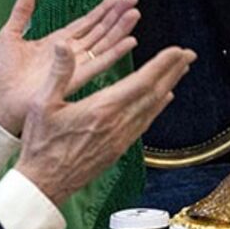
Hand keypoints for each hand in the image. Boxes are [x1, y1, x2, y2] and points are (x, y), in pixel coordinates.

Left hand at [0, 0, 140, 135]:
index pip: (86, 22)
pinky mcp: (75, 77)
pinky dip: (115, 52)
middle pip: (100, 30)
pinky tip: (129, 41)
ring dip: (120, 29)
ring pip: (103, 43)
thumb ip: (21, 12)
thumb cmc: (3, 75)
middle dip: (117, 14)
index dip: (102, 10)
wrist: (0, 102)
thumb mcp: (10, 35)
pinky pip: (99, 63)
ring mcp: (75, 65)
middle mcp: (70, 53)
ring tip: (135, 13)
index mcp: (57, 43)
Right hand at [15, 44, 195, 204]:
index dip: (162, 64)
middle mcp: (117, 124)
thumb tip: (63, 45)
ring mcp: (120, 138)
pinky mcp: (118, 149)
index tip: (177, 51)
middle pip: (154, 93)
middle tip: (189, 55)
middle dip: (173, 71)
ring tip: (180, 71)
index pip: (141, 82)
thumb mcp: (42, 104)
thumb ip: (58, 73)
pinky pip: (144, 123)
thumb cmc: (41, 144)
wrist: (44, 183)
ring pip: (152, 108)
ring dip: (168, 86)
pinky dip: (157, 107)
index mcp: (101, 109)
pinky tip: (162, 99)